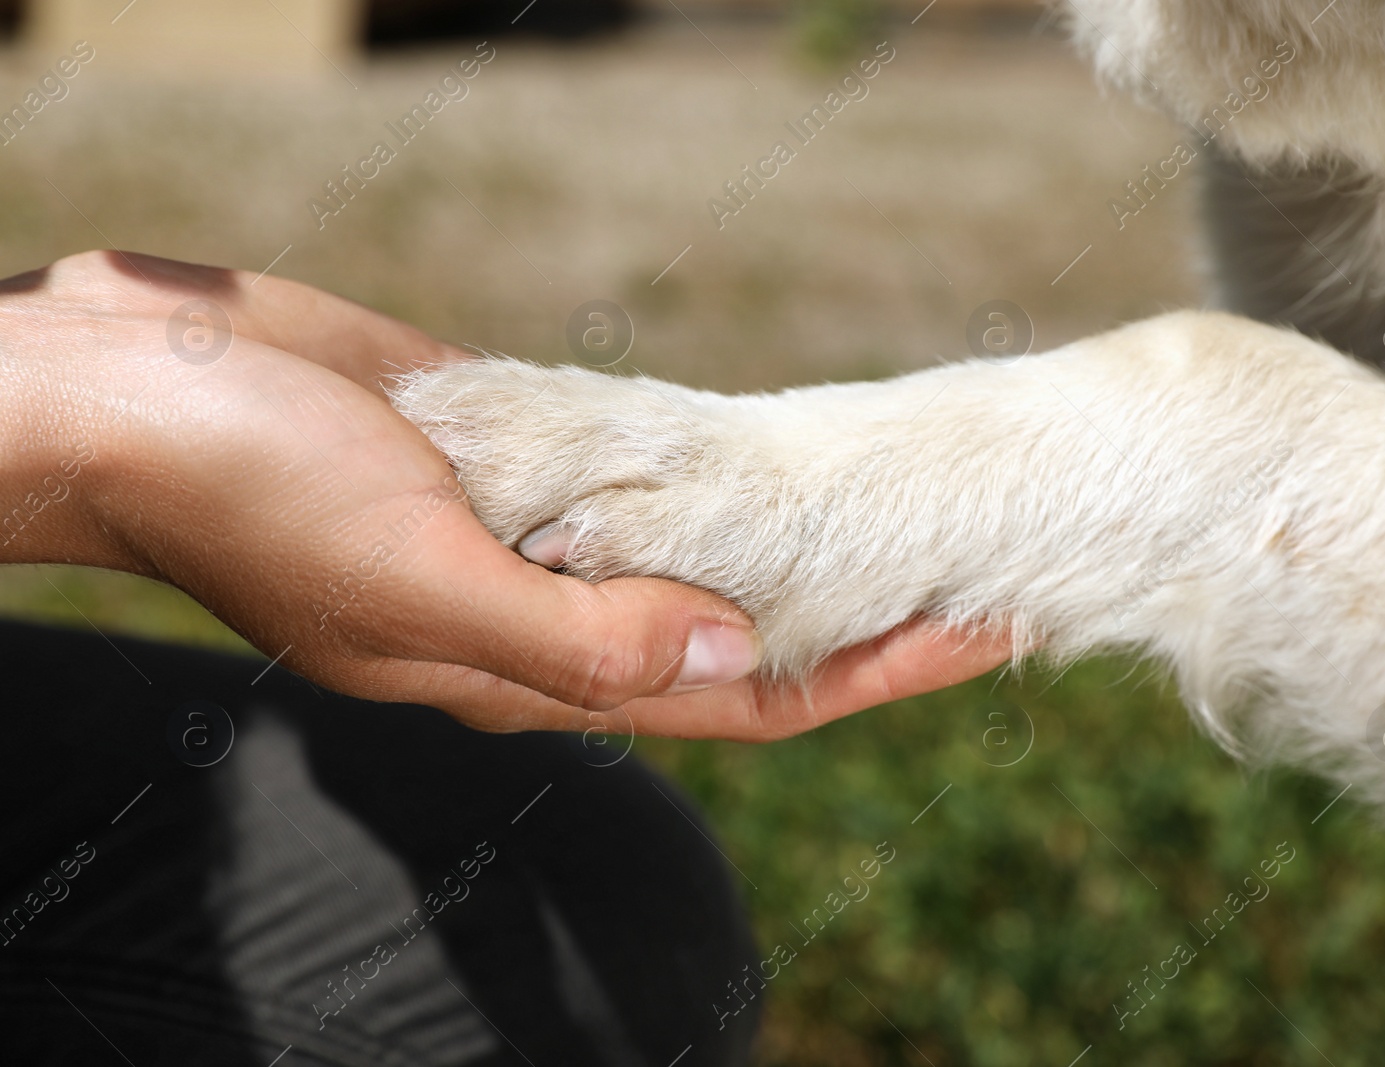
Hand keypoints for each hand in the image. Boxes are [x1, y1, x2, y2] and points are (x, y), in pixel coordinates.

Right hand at [0, 251, 1010, 737]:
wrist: (135, 398)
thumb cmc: (259, 494)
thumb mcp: (422, 578)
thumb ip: (576, 637)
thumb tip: (730, 656)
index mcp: (534, 669)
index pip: (749, 694)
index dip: (877, 671)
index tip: (986, 630)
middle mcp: (547, 618)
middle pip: (741, 635)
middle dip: (863, 614)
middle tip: (980, 570)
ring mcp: (529, 538)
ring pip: (696, 558)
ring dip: (799, 547)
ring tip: (901, 517)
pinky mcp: (507, 460)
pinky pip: (636, 482)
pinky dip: (713, 477)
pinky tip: (770, 457)